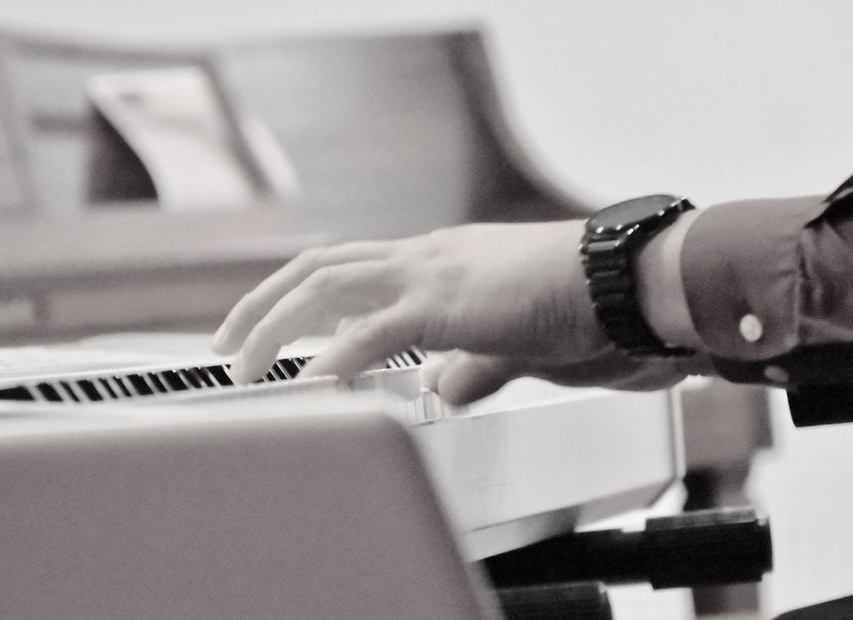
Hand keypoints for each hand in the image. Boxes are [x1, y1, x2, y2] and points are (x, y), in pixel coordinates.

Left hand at [211, 220, 686, 402]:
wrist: (624, 281)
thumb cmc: (580, 307)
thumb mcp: (510, 343)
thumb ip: (470, 367)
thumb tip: (440, 392)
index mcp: (436, 262)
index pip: (348, 268)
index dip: (299, 296)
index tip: (269, 326)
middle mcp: (424, 258)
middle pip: (318, 269)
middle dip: (262, 306)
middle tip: (228, 345)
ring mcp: (431, 274)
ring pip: (326, 287)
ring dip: (275, 326)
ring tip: (246, 367)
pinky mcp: (448, 302)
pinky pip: (374, 328)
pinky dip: (333, 354)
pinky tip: (310, 381)